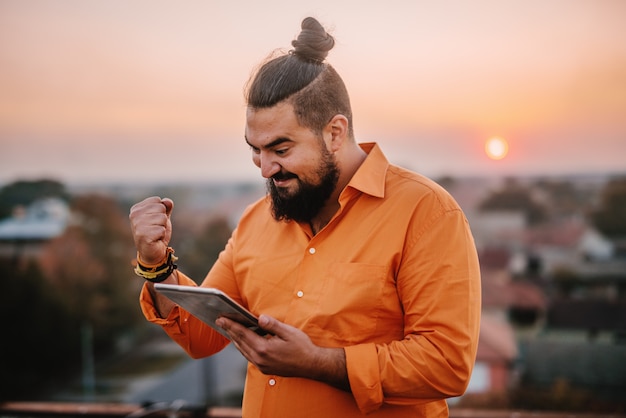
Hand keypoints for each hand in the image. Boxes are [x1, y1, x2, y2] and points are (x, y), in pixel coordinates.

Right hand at [129, 196, 173, 264]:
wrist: (153, 252)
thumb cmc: (157, 232)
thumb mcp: (162, 217)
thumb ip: (166, 207)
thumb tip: (168, 201)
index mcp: (136, 209)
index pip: (157, 200)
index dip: (161, 211)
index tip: (155, 220)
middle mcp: (134, 215)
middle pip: (161, 208)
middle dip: (163, 219)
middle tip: (156, 228)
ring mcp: (137, 225)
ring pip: (163, 218)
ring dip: (163, 227)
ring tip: (155, 234)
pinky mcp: (143, 235)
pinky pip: (162, 229)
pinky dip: (162, 235)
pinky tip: (155, 239)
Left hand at [216, 314, 349, 390]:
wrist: (312, 365)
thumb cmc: (302, 347)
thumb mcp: (289, 332)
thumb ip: (272, 325)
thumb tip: (259, 318)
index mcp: (264, 349)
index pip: (243, 334)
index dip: (231, 325)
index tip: (221, 318)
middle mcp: (260, 359)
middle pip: (240, 342)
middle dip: (230, 331)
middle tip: (220, 321)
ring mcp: (262, 366)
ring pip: (243, 351)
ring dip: (236, 339)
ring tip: (230, 329)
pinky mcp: (265, 369)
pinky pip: (249, 357)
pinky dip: (244, 347)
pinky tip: (244, 341)